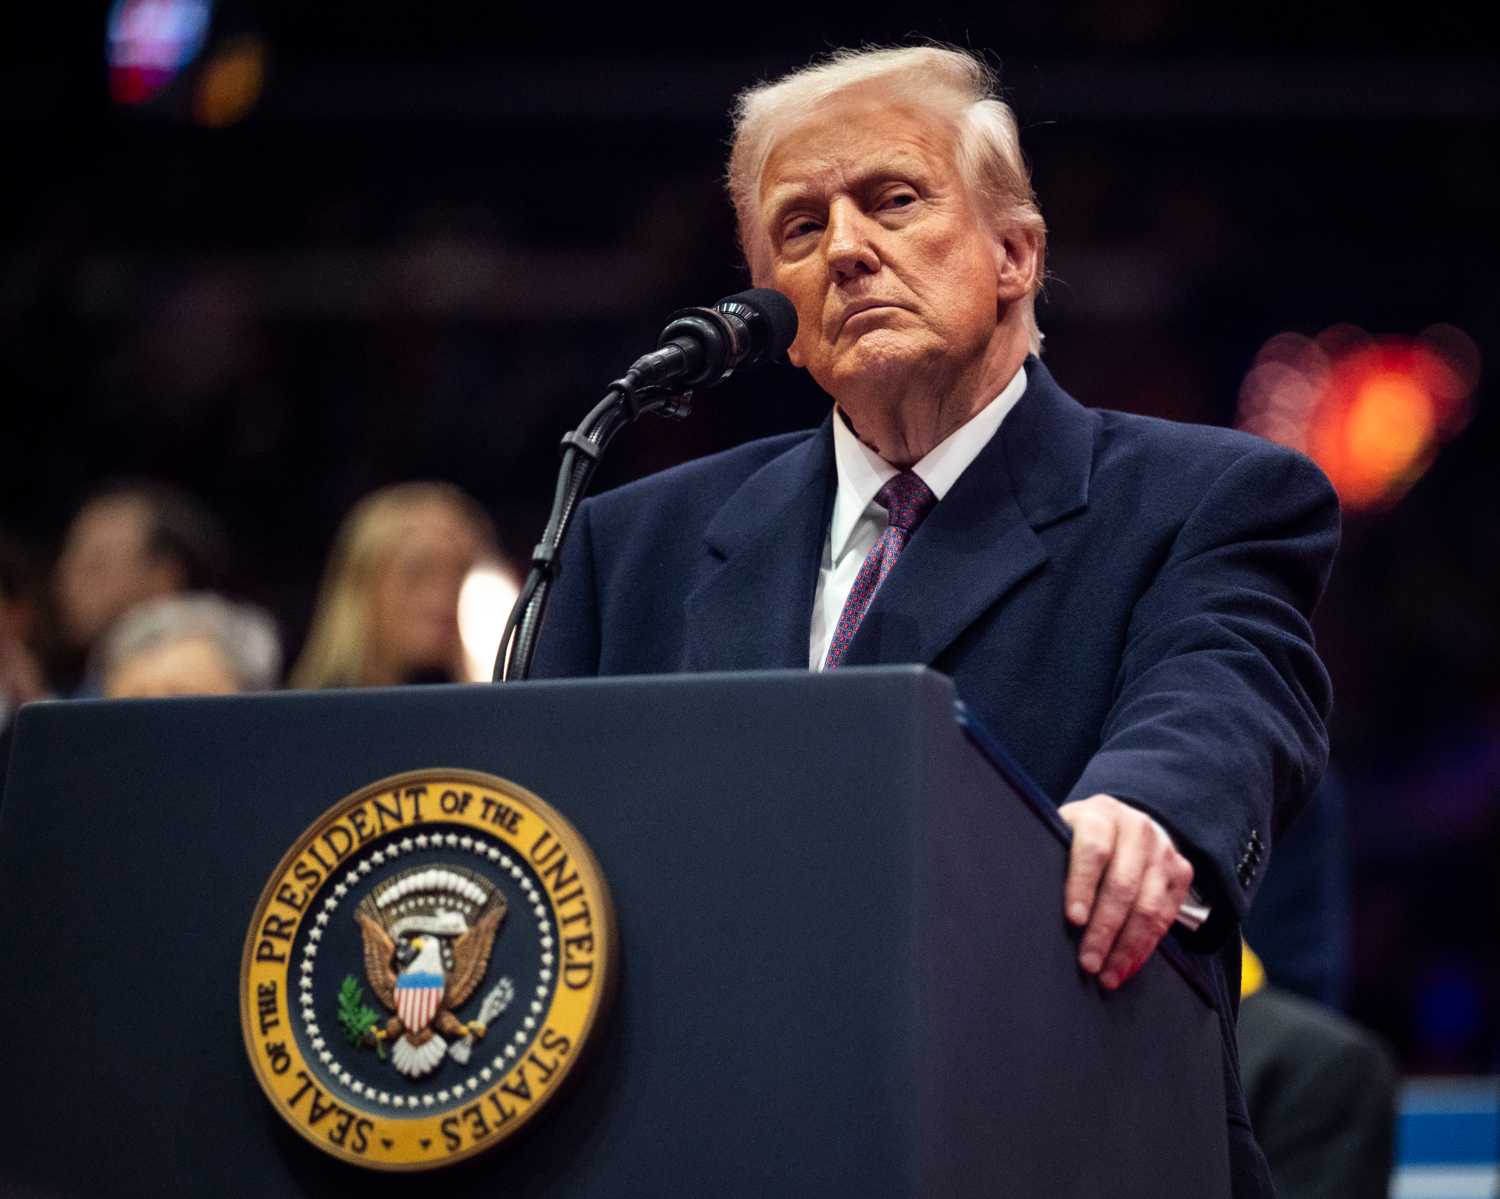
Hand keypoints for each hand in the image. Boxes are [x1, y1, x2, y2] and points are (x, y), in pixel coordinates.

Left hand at [1057, 793, 1194, 989]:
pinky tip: (1128, 965)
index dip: (1083, 886)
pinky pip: (1166, 916)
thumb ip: (1054, 857)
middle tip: (1088, 962)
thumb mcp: (1064, 832)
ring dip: (1127, 947)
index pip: (1094, 850)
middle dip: (1104, 930)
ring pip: (1148, 906)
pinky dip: (1146, 946)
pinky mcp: (1181, 871)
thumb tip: (1030, 900)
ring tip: (1107, 974)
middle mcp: (1137, 828)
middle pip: (1122, 885)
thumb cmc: (1081, 836)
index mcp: (1101, 814)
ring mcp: (1163, 850)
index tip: (1073, 919)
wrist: (1125, 822)